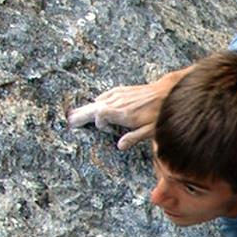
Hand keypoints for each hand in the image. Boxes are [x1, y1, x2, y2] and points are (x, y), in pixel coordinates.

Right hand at [67, 69, 186, 149]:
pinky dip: (99, 101)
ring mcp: (119, 95)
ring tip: (75, 115)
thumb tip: (119, 146)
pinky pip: (105, 95)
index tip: (103, 129)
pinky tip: (96, 104)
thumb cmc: (160, 113)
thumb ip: (134, 138)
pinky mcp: (122, 91)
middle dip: (81, 114)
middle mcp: (119, 103)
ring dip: (88, 108)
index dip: (98, 122)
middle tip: (70, 121)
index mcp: (124, 114)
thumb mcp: (150, 130)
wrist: (167, 91)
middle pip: (94, 107)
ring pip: (97, 101)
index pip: (100, 115)